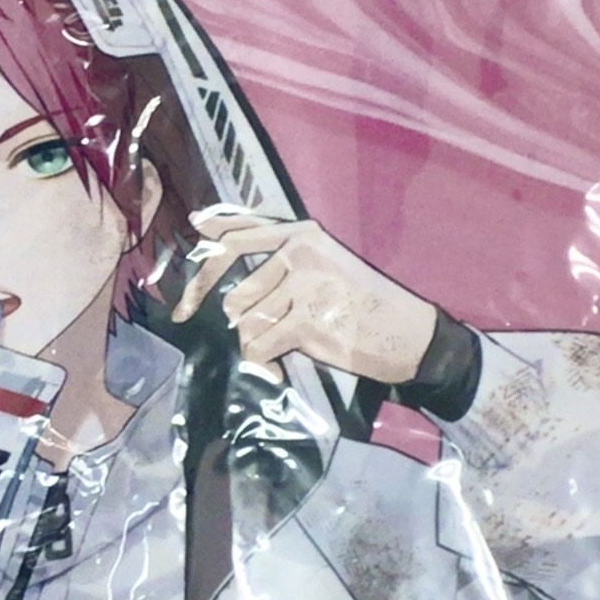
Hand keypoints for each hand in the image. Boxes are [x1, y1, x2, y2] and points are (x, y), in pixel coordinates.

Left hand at [170, 209, 440, 383]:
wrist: (408, 334)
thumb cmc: (365, 302)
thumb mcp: (326, 263)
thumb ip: (278, 256)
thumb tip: (216, 242)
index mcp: (303, 234)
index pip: (238, 237)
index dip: (206, 254)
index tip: (191, 258)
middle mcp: (300, 254)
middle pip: (236, 295)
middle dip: (246, 324)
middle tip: (265, 337)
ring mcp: (303, 287)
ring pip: (245, 324)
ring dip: (259, 343)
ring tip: (288, 346)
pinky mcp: (305, 322)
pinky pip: (257, 347)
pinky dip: (265, 363)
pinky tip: (282, 364)